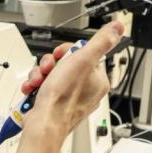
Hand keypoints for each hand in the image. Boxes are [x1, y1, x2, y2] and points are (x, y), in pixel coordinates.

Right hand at [19, 21, 124, 138]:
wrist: (43, 124)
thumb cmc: (63, 99)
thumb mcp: (83, 60)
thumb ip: (100, 42)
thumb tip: (118, 27)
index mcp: (98, 81)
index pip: (84, 55)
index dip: (68, 52)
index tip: (62, 56)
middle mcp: (86, 91)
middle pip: (66, 64)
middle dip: (51, 64)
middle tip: (48, 69)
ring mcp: (70, 99)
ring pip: (53, 75)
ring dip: (40, 74)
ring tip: (38, 81)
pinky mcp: (55, 105)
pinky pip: (45, 88)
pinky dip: (36, 86)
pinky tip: (33, 89)